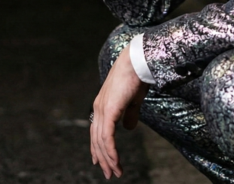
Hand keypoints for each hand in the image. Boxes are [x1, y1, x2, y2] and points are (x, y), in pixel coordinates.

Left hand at [91, 45, 148, 178]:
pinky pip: (107, 136)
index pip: (96, 132)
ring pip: (101, 141)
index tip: (100, 162)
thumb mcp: (133, 99)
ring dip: (109, 159)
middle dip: (103, 159)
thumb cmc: (136, 77)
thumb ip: (129, 114)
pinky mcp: (109, 110)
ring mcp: (102, 109)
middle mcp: (98, 108)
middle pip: (97, 140)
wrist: (136, 61)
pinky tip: (115, 161)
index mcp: (102, 105)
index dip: (98, 148)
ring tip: (116, 172)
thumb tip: (128, 128)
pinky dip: (111, 151)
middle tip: (110, 173)